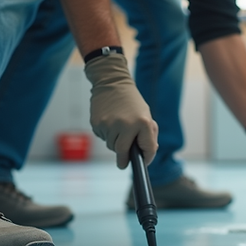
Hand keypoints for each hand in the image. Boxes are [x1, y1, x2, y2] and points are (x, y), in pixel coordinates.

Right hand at [85, 54, 157, 168]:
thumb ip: (149, 135)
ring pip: (111, 146)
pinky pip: (103, 137)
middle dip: (123, 159)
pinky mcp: (97, 124)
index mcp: (143, 122)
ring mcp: (109, 124)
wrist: (112, 82)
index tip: (143, 163)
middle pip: (122, 152)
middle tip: (123, 163)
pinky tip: (109, 121)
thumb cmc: (132, 102)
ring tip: (117, 128)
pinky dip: (106, 134)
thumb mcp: (146, 115)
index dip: (146, 158)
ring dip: (115, 143)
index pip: (147, 148)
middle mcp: (126, 125)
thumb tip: (146, 157)